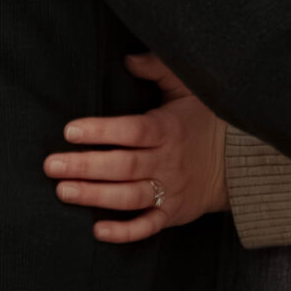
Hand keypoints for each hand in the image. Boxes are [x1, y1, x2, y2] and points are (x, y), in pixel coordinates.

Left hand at [43, 52, 229, 243]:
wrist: (239, 162)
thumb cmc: (204, 121)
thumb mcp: (188, 88)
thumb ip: (158, 69)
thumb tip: (127, 57)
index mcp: (169, 129)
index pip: (132, 131)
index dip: (101, 131)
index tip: (70, 131)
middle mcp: (168, 162)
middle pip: (124, 166)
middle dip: (86, 166)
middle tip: (51, 166)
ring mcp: (170, 191)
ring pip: (129, 197)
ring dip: (95, 197)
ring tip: (63, 191)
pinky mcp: (172, 214)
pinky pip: (148, 227)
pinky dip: (124, 233)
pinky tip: (98, 232)